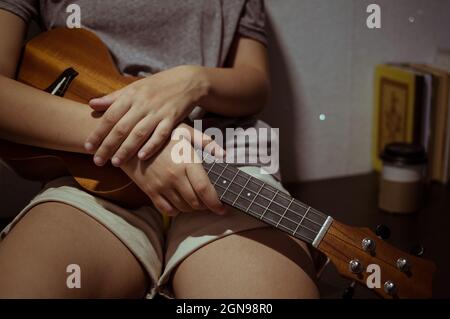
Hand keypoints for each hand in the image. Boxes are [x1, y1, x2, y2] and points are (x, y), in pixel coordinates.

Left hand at [84, 65, 209, 166]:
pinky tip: (142, 157)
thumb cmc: (157, 86)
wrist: (186, 81)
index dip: (98, 132)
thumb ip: (113, 98)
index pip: (110, 116)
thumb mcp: (134, 88)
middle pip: (122, 127)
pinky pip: (161, 134)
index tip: (88, 146)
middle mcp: (143, 104)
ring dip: (127, 149)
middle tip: (98, 161)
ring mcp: (158, 111)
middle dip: (108, 145)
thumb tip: (91, 104)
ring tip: (116, 163)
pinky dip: (152, 145)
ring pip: (139, 132)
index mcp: (130, 95)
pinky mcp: (172, 118)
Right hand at [121, 123, 225, 215]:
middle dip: (206, 205)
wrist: (130, 141)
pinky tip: (180, 203)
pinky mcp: (151, 192)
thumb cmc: (162, 135)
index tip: (223, 208)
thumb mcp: (184, 132)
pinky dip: (177, 210)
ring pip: (183, 207)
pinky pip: (168, 210)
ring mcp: (161, 186)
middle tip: (209, 201)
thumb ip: (206, 142)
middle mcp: (174, 177)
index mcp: (186, 162)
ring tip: (196, 200)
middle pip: (195, 202)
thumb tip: (223, 154)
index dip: (216, 202)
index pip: (204, 188)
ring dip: (193, 207)